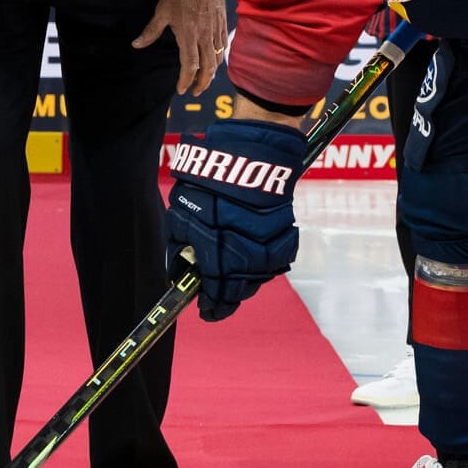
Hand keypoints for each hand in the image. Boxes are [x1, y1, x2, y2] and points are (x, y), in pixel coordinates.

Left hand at [133, 0, 229, 94]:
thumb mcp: (162, 11)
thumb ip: (151, 31)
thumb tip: (137, 44)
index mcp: (188, 36)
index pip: (190, 66)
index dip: (186, 81)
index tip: (181, 90)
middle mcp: (205, 37)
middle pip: (208, 68)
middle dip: (202, 83)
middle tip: (195, 91)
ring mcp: (216, 30)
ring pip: (218, 59)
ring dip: (212, 73)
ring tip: (204, 79)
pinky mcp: (223, 24)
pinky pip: (224, 46)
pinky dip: (220, 57)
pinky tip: (214, 59)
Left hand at [164, 116, 307, 321]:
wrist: (252, 155)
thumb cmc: (210, 182)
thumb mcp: (182, 213)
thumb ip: (180, 246)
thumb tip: (180, 273)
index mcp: (219, 252)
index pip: (215, 292)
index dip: (210, 305)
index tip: (205, 312)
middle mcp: (248, 256)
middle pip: (238, 291)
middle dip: (226, 298)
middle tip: (216, 302)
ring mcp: (271, 249)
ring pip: (257, 279)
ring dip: (243, 283)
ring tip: (231, 282)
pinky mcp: (287, 237)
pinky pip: (274, 263)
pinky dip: (261, 266)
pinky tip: (251, 264)